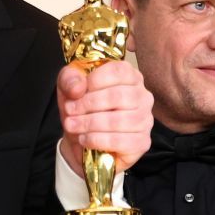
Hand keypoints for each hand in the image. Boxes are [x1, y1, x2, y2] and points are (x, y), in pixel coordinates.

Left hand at [57, 60, 152, 178]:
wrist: (81, 139)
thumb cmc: (81, 108)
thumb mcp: (68, 87)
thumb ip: (69, 79)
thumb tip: (78, 87)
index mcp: (130, 76)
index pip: (119, 72)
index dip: (95, 80)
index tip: (76, 91)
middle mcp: (143, 96)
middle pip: (118, 96)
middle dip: (88, 104)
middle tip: (70, 111)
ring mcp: (145, 120)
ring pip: (118, 121)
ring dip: (89, 123)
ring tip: (72, 125)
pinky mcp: (142, 142)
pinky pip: (119, 141)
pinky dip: (97, 140)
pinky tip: (84, 139)